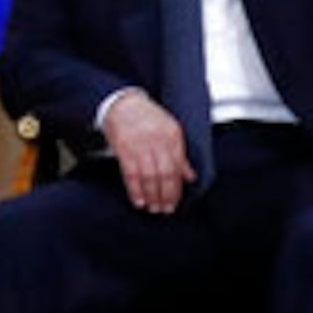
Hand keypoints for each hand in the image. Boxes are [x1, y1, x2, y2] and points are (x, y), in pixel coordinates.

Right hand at [100, 90, 192, 213]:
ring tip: (153, 208)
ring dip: (152, 196)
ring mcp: (140, 144)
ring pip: (149, 176)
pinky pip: (131, 174)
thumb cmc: (146, 117)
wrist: (123, 103)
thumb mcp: (169, 130)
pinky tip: (138, 200)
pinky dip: (135, 190)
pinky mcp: (124, 149)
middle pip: (165, 174)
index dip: (177, 188)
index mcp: (172, 135)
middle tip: (166, 209)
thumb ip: (180, 154)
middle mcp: (157, 140)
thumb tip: (190, 176)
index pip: (178, 167)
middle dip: (166, 195)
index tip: (176, 201)